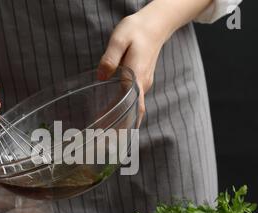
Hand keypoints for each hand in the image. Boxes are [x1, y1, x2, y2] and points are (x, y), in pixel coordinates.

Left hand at [97, 9, 172, 124]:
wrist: (156, 25)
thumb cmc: (137, 30)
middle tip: (104, 142)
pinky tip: (113, 117)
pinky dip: (125, 112)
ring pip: (135, 109)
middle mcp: (143, 84)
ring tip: (106, 134)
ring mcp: (144, 84)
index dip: (124, 122)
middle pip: (134, 113)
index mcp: (137, 76)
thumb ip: (109, 59)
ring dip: (123, 122)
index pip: (133, 106)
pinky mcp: (142, 82)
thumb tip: (101, 77)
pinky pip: (134, 102)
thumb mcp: (119, 39)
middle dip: (121, 129)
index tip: (113, 134)